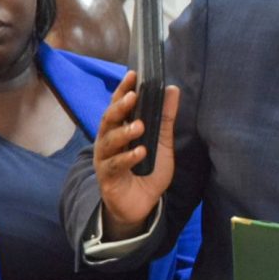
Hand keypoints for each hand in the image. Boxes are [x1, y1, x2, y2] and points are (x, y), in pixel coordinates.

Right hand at [92, 72, 179, 239]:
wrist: (141, 205)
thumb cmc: (148, 169)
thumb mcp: (162, 141)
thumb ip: (166, 117)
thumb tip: (172, 89)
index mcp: (120, 129)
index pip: (119, 104)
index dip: (123, 89)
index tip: (133, 75)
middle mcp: (108, 141)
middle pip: (109, 119)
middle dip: (120, 107)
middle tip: (132, 96)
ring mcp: (106, 159)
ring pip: (109, 141)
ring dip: (124, 132)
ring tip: (139, 126)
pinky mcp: (108, 178)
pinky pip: (115, 165)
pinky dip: (128, 158)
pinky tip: (140, 153)